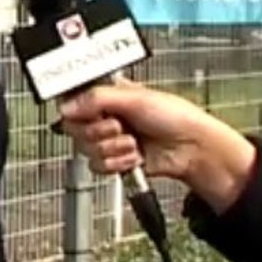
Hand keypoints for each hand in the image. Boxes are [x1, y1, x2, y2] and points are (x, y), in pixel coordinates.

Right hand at [57, 78, 257, 213]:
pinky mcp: (117, 161)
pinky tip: (135, 157)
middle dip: (99, 131)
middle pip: (76, 128)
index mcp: (109, 94)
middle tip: (119, 127)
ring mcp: (112, 140)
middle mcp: (107, 116)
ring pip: (87, 150)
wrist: (193, 150)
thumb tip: (67, 106)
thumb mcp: (135, 98)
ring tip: (133, 143)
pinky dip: (118, 163)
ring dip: (113, 149)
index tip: (91, 113)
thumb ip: (96, 98)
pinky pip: (99, 166)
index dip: (78, 109)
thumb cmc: (176, 117)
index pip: (74, 100)